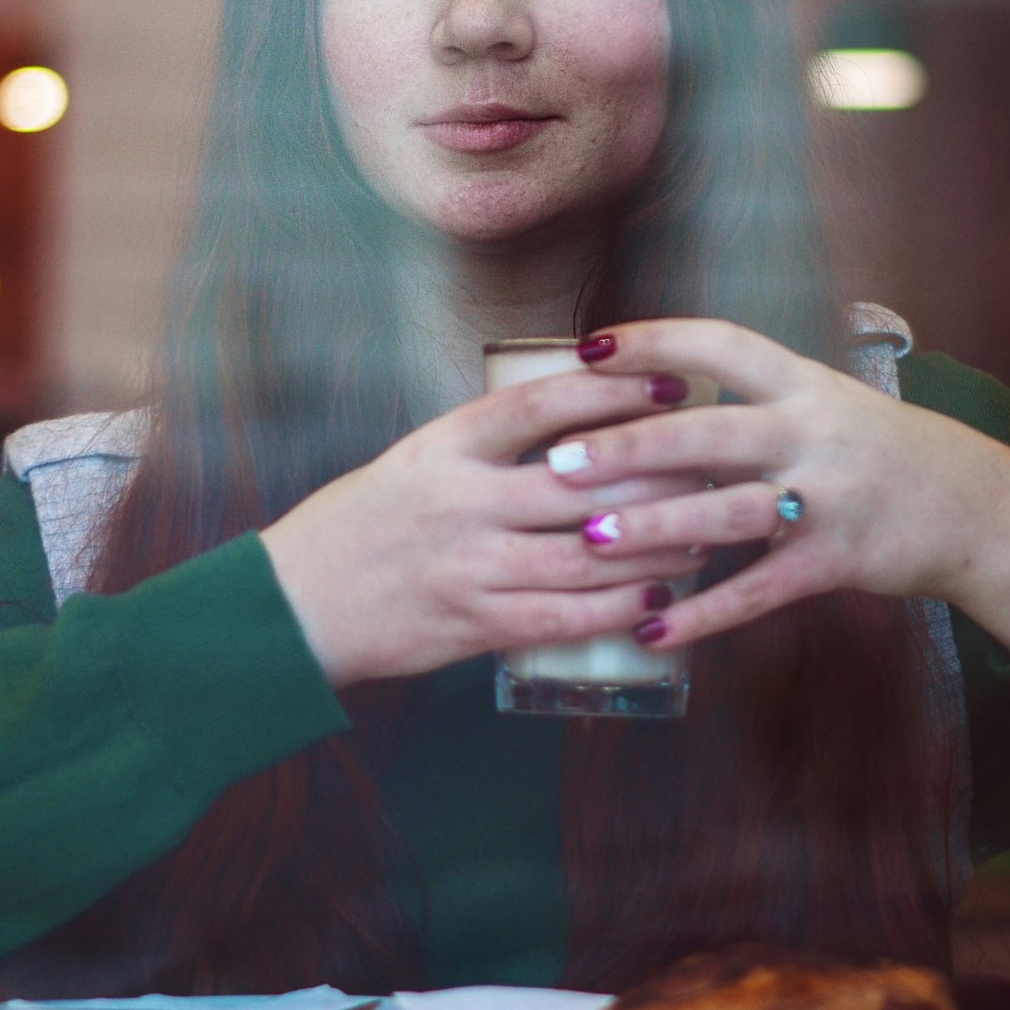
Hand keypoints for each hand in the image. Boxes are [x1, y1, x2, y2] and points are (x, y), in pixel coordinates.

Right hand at [260, 369, 710, 687]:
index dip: (614, 392)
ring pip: (585, 553)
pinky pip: (562, 616)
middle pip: (583, 480)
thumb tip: (576, 429)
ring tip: (704, 535)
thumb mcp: (412, 463)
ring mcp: (468, 565)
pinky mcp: (473, 623)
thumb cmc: (358, 527)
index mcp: (444, 447)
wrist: (293, 606)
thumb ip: (485, 449)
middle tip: (715, 467)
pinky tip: (656, 598)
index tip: (671, 385)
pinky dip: (617, 608)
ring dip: (655, 545)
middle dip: (660, 474)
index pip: (542, 404)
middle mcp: (460, 501)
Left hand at [554, 320, 1009, 655]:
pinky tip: (652, 628)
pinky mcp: (837, 560)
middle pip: (708, 430)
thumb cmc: (884, 452)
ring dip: (654, 527)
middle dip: (629, 445)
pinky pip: (758, 590)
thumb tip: (657, 390)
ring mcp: (828, 497)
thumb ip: (754, 398)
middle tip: (561, 461)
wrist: (978, 508)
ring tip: (589, 542)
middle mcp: (812, 430)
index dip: (654, 342)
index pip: (719, 344)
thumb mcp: (828, 403)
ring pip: (727, 510)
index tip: (589, 348)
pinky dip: (703, 613)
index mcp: (803, 383)